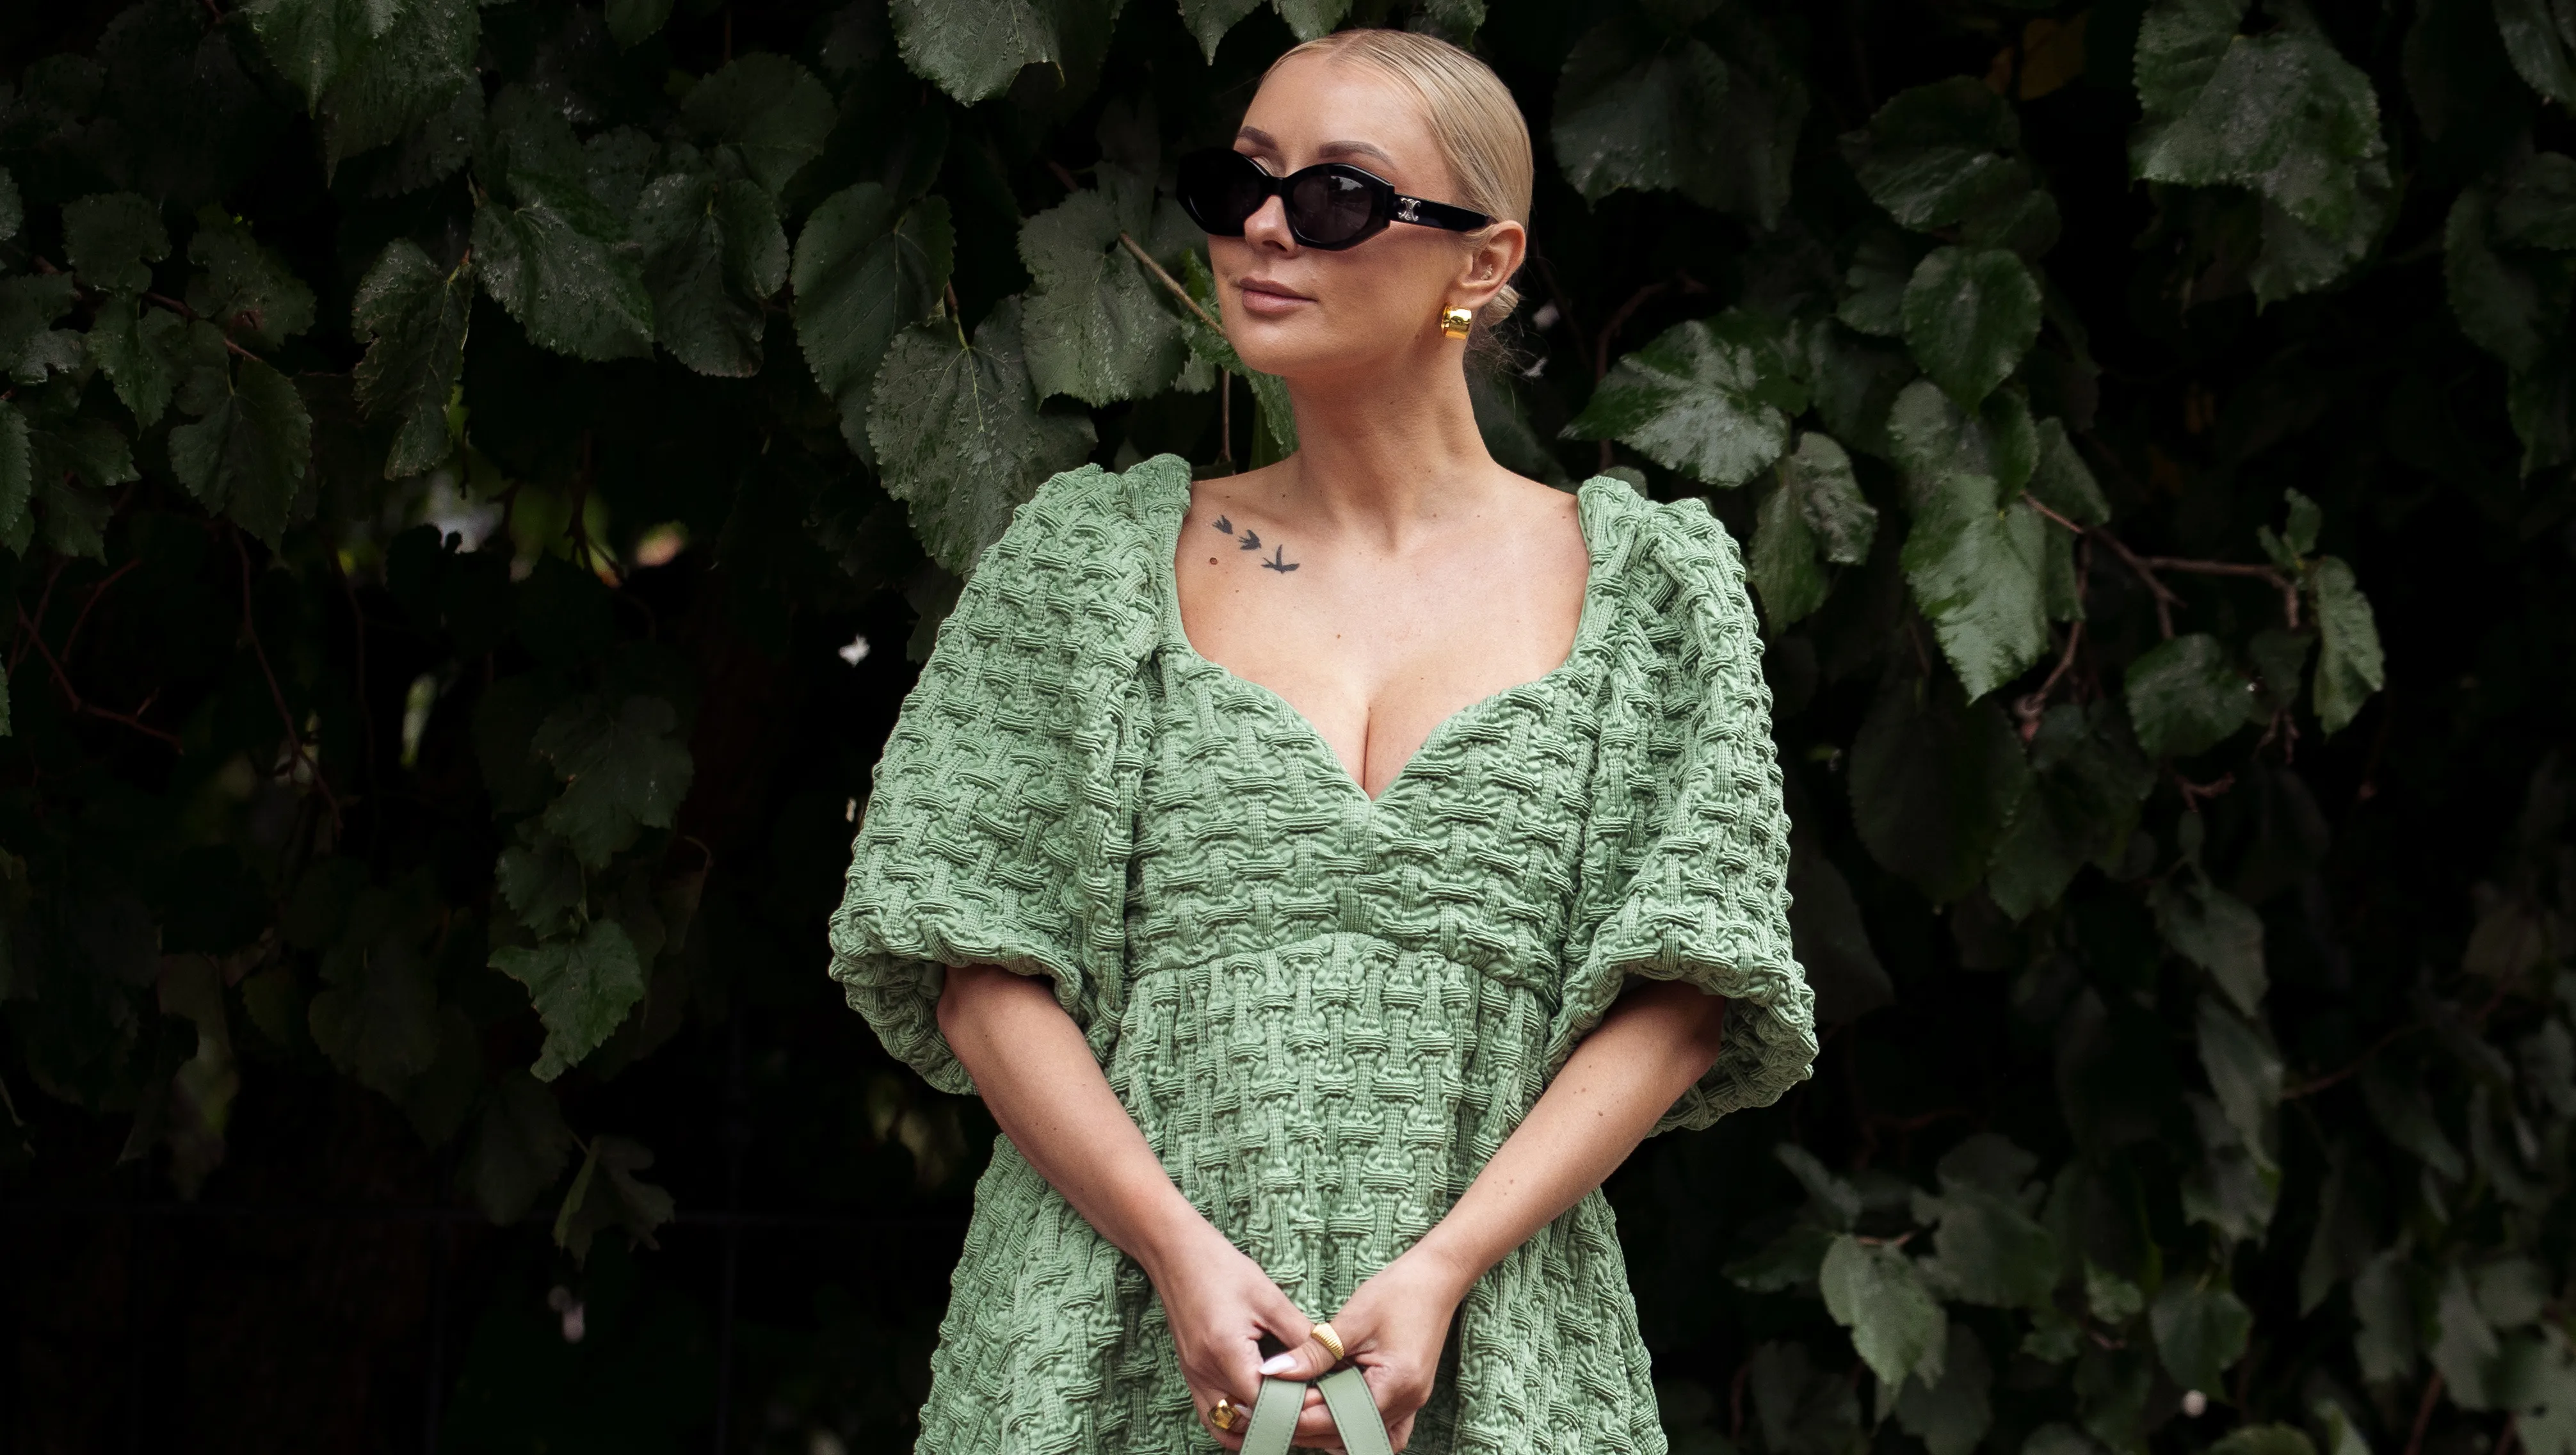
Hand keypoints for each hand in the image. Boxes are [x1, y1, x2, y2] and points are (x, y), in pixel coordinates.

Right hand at [1141, 1219, 1314, 1449]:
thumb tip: (1331, 1360)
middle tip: (1311, 1411)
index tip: (1322, 1400)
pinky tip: (1259, 1410)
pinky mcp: (1190, 1374)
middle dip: (1281, 1421)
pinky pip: (1212, 1415)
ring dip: (1256, 1427)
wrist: (1175, 1252)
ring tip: (1287, 1414)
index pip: (1265, 1404)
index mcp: (1225, 1352)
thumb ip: (1300, 1335)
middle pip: (1247, 1421)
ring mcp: (1193, 1376)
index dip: (1296, 1407)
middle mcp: (1204, 1372)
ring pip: (1226, 1426)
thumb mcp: (1269, 1297)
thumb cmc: (1222, 1268)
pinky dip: (1236, 1421)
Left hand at [1253, 1248, 1470, 1452]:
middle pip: (1347, 1434)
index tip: (1266, 1406)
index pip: (1336, 1419)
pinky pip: (1382, 1427)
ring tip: (1297, 1413)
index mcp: (1394, 1385)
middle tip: (1271, 1412)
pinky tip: (1331, 1416)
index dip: (1298, 1416)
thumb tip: (1274, 1372)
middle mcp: (1407, 1403)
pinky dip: (1355, 1427)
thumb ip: (1314, 1353)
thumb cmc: (1398, 1292)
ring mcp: (1412, 1403)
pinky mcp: (1409, 1394)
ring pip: (1363, 1435)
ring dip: (1330, 1430)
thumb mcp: (1352, 1321)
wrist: (1437, 1278)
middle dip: (1308, 1427)